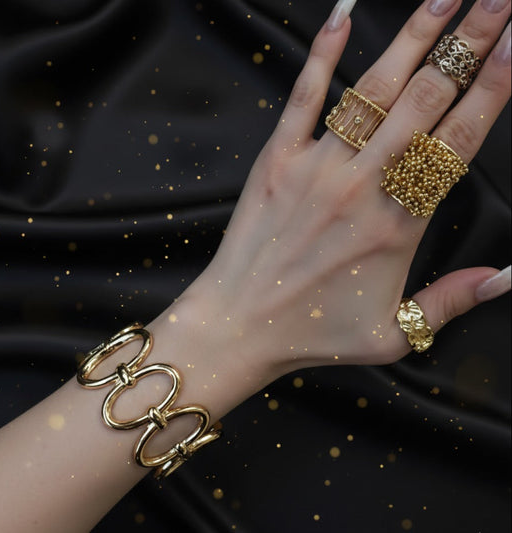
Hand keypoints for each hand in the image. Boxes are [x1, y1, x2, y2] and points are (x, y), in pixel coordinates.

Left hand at [178, 0, 510, 376]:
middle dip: (468, 42)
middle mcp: (362, 186)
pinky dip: (322, 54)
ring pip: (373, 89)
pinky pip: (303, 97)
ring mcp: (316, 168)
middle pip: (426, 100)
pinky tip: (342, 13)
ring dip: (412, 37)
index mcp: (399, 225)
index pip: (459, 141)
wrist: (239, 325)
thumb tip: (507, 277)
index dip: (493, 87)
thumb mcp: (393, 333)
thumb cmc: (313, 332)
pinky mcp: (276, 161)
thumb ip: (452, 301)